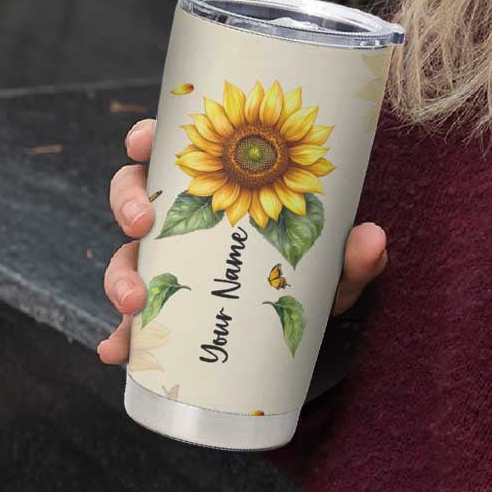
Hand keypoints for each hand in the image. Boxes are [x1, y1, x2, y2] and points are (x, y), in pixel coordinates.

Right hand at [96, 118, 388, 363]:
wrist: (312, 327)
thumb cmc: (317, 272)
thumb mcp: (336, 262)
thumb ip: (354, 253)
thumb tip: (372, 239)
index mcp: (219, 186)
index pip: (174, 150)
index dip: (146, 139)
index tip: (143, 142)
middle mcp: (186, 220)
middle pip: (134, 196)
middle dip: (126, 206)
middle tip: (141, 225)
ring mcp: (171, 264)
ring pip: (126, 256)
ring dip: (119, 275)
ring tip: (133, 302)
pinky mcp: (168, 311)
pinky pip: (133, 322)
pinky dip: (121, 337)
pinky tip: (118, 352)